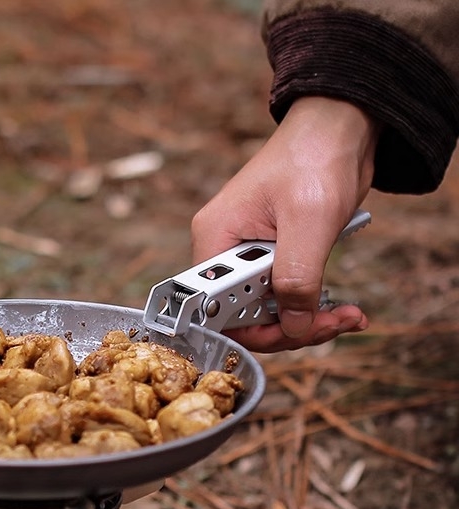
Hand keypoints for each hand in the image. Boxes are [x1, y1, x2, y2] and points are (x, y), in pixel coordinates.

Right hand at [190, 97, 379, 351]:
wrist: (339, 126)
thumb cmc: (315, 157)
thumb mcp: (309, 222)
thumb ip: (297, 278)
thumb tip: (295, 327)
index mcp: (216, 240)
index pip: (216, 310)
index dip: (253, 330)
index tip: (296, 329)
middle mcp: (225, 252)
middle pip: (243, 316)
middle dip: (290, 327)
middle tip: (333, 322)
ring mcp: (247, 256)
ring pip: (266, 311)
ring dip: (306, 320)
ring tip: (344, 315)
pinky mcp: (271, 256)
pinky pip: (282, 296)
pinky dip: (311, 307)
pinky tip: (339, 307)